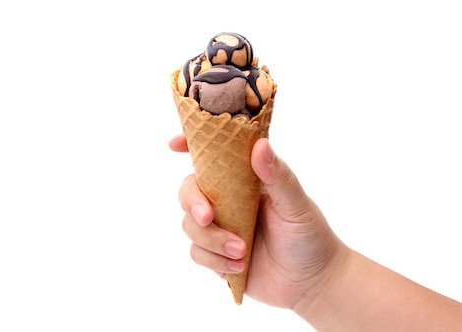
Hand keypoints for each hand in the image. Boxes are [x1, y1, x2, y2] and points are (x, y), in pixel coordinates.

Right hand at [171, 134, 349, 308]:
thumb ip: (278, 176)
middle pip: (188, 191)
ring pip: (190, 226)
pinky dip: (216, 261)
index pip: (213, 158)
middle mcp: (227, 202)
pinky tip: (240, 266)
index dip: (191, 146)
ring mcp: (220, 229)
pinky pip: (197, 253)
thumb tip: (260, 145)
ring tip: (242, 252)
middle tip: (208, 217)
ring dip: (212, 240)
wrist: (313, 283)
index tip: (175, 144)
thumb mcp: (297, 205)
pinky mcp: (216, 256)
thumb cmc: (310, 236)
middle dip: (193, 203)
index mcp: (244, 182)